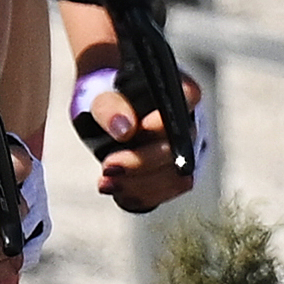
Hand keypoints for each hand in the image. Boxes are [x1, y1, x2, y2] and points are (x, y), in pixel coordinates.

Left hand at [79, 68, 204, 211]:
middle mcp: (186, 120)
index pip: (186, 100)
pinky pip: (165, 191)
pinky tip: (115, 189)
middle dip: (143, 161)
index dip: (167, 119)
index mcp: (174, 89)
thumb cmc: (102, 92)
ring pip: (177, 176)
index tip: (142, 129)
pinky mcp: (171, 172)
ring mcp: (182, 149)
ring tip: (106, 182)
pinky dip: (139, 194)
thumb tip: (125, 129)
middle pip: (179, 146)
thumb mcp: (97, 92)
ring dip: (140, 184)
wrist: (100, 106)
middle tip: (109, 166)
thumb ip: (110, 106)